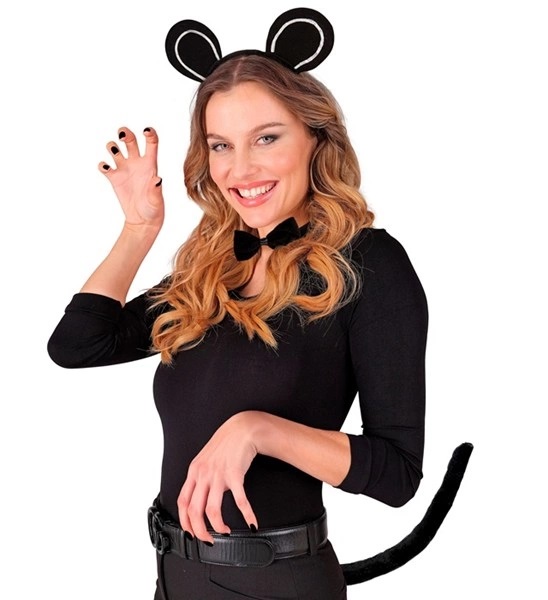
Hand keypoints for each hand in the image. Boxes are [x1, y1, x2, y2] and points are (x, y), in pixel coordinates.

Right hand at [98, 126, 163, 230]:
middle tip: (122, 136)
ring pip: (115, 149)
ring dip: (112, 146)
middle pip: (130, 140)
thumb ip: (156, 190)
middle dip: (125, 133)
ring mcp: (124, 169)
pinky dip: (102, 165)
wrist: (143, 220)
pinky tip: (107, 169)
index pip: (151, 143)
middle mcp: (137, 163)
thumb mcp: (157, 201)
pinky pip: (105, 166)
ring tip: (115, 153)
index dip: (149, 133)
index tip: (145, 131)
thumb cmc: (154, 209)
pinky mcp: (114, 178)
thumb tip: (157, 180)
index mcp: (150, 164)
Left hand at [177, 412, 259, 542]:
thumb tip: (199, 497)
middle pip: (194, 511)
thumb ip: (201, 477)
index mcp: (194, 471)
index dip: (185, 521)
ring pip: (211, 510)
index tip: (191, 532)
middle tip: (208, 539)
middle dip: (200, 531)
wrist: (242, 428)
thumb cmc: (226, 444)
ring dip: (218, 526)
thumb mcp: (206, 459)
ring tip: (225, 532)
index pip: (182, 502)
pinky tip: (252, 522)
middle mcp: (203, 474)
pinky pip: (240, 501)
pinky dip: (247, 515)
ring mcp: (218, 475)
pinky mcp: (235, 474)